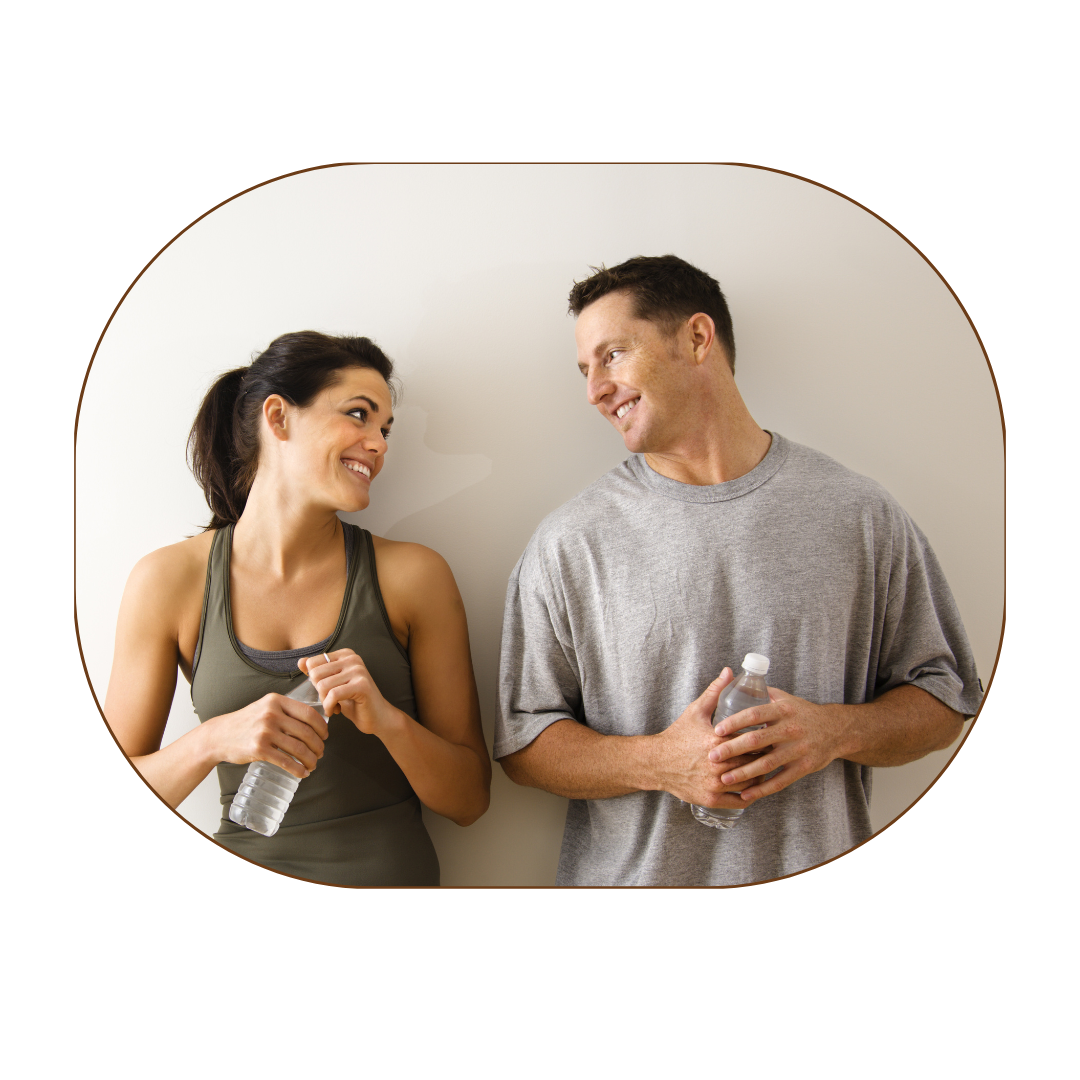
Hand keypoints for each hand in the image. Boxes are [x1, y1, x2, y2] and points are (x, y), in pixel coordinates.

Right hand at [207, 693, 328, 779]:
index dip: (322, 726)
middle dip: (318, 746)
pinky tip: (303, 773)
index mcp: (276, 701)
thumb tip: (313, 722)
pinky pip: (286, 761)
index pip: (309, 713)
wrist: (219, 735)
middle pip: (307, 732)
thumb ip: (285, 710)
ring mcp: (265, 731)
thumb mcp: (265, 707)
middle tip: (320, 753)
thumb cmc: (246, 722)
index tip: (325, 736)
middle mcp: (271, 714)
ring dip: (311, 759)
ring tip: (312, 764)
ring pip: (299, 748)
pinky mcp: (259, 749)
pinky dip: (298, 769)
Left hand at [299, 650, 398, 736]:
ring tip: (334, 706)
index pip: (312, 663)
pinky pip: (333, 695)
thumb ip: (318, 672)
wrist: (378, 717)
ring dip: (324, 702)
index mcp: (345, 655)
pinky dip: (330, 707)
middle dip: (318, 692)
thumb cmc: (354, 702)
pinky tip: (336, 711)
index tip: (326, 691)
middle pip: (315, 674)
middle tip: (329, 700)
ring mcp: (358, 671)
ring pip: (322, 686)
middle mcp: (353, 659)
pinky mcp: (361, 685)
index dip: (314, 682)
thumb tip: (300, 661)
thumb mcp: (332, 684)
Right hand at [653, 669, 767, 807]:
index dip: (765, 739)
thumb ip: (715, 691)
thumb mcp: (696, 711)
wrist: (658, 762)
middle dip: (766, 757)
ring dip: (762, 776)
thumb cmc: (679, 735)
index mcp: (716, 741)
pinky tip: (756, 788)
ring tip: (769, 768)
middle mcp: (716, 764)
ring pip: (750, 782)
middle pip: (754, 762)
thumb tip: (729, 671)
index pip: (752, 741)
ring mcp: (714, 784)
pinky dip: (751, 795)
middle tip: (777, 752)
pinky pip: (740, 800)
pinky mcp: (711, 799)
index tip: (774, 735)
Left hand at [708, 686, 848, 803]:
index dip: (735, 722)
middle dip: (732, 749)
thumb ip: (762, 694)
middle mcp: (790, 729)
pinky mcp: (804, 767)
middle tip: (713, 756)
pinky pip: (780, 781)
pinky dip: (762, 789)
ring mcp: (798, 750)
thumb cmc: (803, 713)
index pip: (754, 714)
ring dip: (744, 773)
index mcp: (783, 710)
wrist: (836, 729)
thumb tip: (736, 684)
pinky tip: (746, 794)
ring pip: (767, 764)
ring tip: (724, 778)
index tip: (717, 730)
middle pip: (757, 740)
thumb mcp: (785, 698)